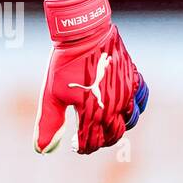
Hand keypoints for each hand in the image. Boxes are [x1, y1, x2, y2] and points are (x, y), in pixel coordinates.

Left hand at [34, 0, 148, 153]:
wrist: (83, 33)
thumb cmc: (64, 64)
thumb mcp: (51, 95)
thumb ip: (49, 123)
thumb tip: (40, 149)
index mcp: (93, 113)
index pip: (92, 142)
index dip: (82, 147)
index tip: (75, 145)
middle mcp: (114, 107)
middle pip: (112, 135)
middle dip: (100, 140)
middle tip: (89, 138)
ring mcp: (127, 93)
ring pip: (130, 121)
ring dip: (118, 127)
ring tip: (106, 125)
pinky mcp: (134, 79)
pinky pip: (142, 99)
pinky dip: (136, 107)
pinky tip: (126, 107)